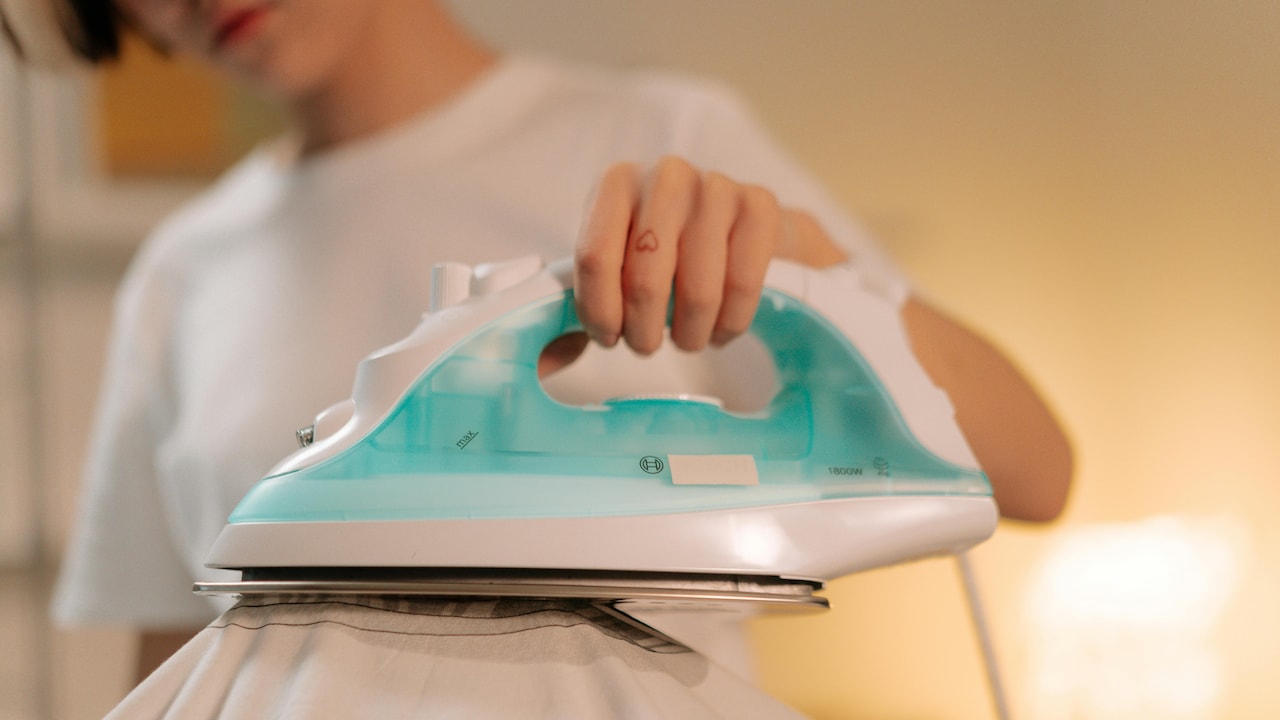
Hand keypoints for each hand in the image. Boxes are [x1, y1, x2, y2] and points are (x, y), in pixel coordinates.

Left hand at [574, 156, 839, 354]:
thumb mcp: (619, 260)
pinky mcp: (759, 206)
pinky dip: (728, 325)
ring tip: (686, 338)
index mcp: (615, 183)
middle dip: (643, 331)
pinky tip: (719, 328)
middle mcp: (665, 175)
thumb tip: (551, 356)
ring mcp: (716, 187)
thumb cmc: (667, 248)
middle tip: (647, 344)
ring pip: (697, 292)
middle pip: (645, 280)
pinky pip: (742, 288)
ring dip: (688, 335)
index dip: (599, 311)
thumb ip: (583, 300)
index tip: (608, 337)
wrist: (739, 224)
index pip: (594, 257)